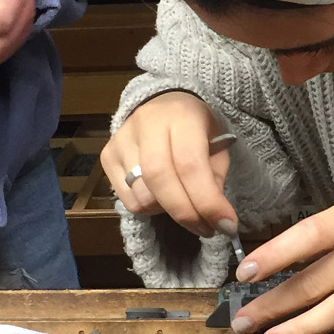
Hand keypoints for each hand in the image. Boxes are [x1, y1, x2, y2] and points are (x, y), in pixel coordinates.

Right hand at [100, 91, 236, 237]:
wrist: (163, 104)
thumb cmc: (197, 128)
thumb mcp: (218, 144)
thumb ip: (216, 178)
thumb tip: (216, 217)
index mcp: (182, 116)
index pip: (190, 165)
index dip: (207, 201)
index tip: (226, 225)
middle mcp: (147, 124)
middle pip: (160, 181)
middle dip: (186, 213)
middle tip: (207, 229)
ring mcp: (121, 140)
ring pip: (142, 196)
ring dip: (168, 211)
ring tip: (184, 202)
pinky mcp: (107, 156)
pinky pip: (128, 200)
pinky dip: (149, 207)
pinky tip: (162, 195)